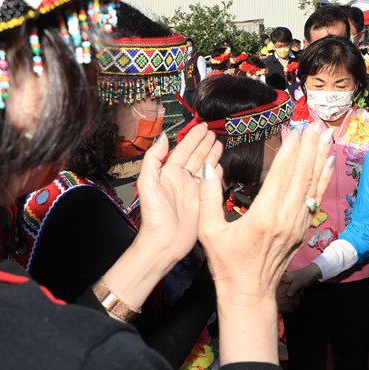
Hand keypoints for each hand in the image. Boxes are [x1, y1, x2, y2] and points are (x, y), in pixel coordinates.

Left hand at [98, 126, 220, 314]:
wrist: (164, 243)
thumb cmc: (154, 216)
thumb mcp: (147, 183)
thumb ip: (153, 159)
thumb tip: (163, 138)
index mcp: (168, 173)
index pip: (183, 150)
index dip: (192, 137)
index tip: (201, 126)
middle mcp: (182, 180)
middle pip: (196, 156)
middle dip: (204, 143)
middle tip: (213, 131)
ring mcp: (193, 191)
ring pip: (204, 167)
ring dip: (212, 155)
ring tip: (220, 143)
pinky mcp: (202, 202)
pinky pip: (212, 183)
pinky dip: (217, 173)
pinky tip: (221, 165)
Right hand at [198, 124, 334, 363]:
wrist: (249, 293)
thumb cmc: (226, 263)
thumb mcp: (208, 231)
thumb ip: (207, 197)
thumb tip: (208, 167)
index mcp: (264, 216)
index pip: (281, 175)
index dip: (290, 150)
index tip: (295, 130)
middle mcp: (286, 218)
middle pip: (301, 175)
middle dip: (309, 147)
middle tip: (315, 124)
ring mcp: (297, 225)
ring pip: (312, 185)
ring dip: (320, 159)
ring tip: (325, 136)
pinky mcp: (302, 230)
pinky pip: (314, 199)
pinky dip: (321, 179)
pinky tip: (326, 164)